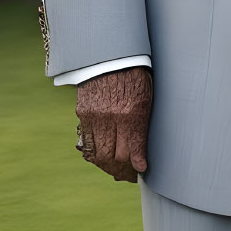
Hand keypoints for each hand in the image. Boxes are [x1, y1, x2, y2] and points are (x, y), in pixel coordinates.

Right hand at [75, 65, 151, 181]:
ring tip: (117, 168)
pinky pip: (86, 143)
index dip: (135, 166)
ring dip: (107, 165)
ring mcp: (94, 116)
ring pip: (97, 154)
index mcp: (132, 112)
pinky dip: (95, 154)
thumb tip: (142, 161)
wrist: (112, 56)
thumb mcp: (148, 99)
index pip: (130, 153)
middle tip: (129, 174)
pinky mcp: (82, 114)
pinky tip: (103, 156)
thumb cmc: (136, 77)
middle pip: (112, 158)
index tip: (141, 171)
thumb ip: (143, 130)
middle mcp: (111, 117)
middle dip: (121, 170)